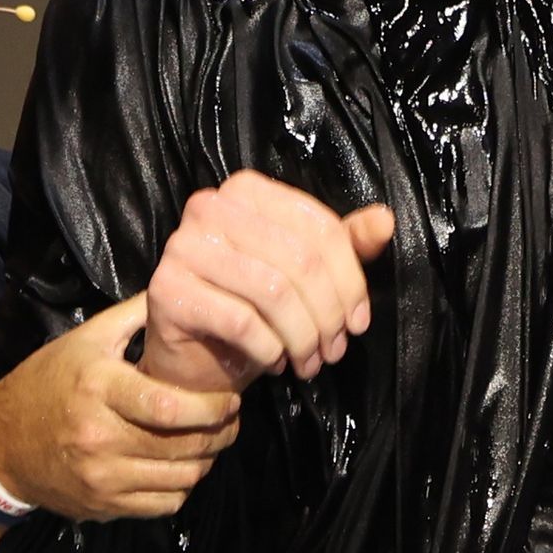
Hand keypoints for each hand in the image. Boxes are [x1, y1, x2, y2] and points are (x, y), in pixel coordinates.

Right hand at [0, 295, 240, 520]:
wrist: (1, 445)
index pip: (168, 405)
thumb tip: (180, 289)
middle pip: (182, 445)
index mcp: (99, 388)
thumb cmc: (47, 382)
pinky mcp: (104, 506)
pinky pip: (164, 505)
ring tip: (213, 440)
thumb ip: (134, 316)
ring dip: (207, 460)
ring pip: (180, 479)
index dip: (211, 406)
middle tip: (232, 418)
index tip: (231, 398)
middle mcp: (101, 437)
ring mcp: (102, 477)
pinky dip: (183, 487)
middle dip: (221, 433)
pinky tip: (183, 465)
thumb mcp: (85, 339)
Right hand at [141, 169, 394, 392]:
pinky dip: (270, 348)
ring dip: (303, 337)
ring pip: (273, 291)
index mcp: (247, 190)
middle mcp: (210, 206)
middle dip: (328, 315)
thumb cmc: (252, 307)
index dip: (350, 280)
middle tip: (334, 350)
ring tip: (309, 362)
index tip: (358, 322)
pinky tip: (275, 361)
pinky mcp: (166, 289)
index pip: (318, 227)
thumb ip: (344, 244)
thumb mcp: (305, 273)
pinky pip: (240, 320)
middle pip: (300, 259)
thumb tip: (385, 220)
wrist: (194, 357)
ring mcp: (183, 245)